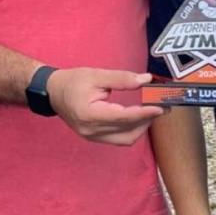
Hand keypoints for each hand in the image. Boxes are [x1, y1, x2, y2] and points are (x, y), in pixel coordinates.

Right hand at [47, 68, 164, 145]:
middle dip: (147, 119)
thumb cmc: (73, 81)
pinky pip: (119, 139)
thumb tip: (146, 80)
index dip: (144, 113)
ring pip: (126, 139)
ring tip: (152, 111)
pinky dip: (132, 130)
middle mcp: (92, 131)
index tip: (160, 106)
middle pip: (128, 130)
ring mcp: (93, 137)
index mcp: (90, 114)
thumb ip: (121, 78)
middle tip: (162, 106)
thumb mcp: (96, 75)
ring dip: (141, 127)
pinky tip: (139, 118)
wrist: (53, 92)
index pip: (123, 117)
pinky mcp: (95, 138)